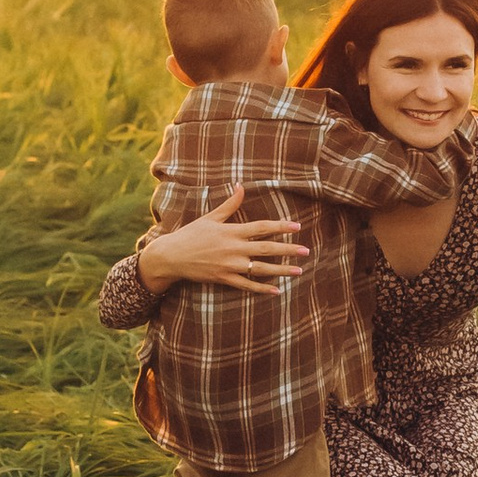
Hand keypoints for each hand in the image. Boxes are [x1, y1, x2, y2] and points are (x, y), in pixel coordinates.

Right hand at [135, 190, 309, 292]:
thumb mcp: (210, 218)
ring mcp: (229, 266)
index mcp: (231, 231)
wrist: (172, 257)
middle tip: (305, 251)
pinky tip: (276, 290)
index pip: (261, 227)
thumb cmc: (191, 234)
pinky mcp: (224, 279)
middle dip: (288, 250)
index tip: (297, 227)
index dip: (280, 226)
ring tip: (298, 271)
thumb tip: (241, 186)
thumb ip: (229, 204)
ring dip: (281, 270)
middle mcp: (233, 249)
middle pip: (266, 248)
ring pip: (260, 269)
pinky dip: (262, 289)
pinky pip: (246, 285)